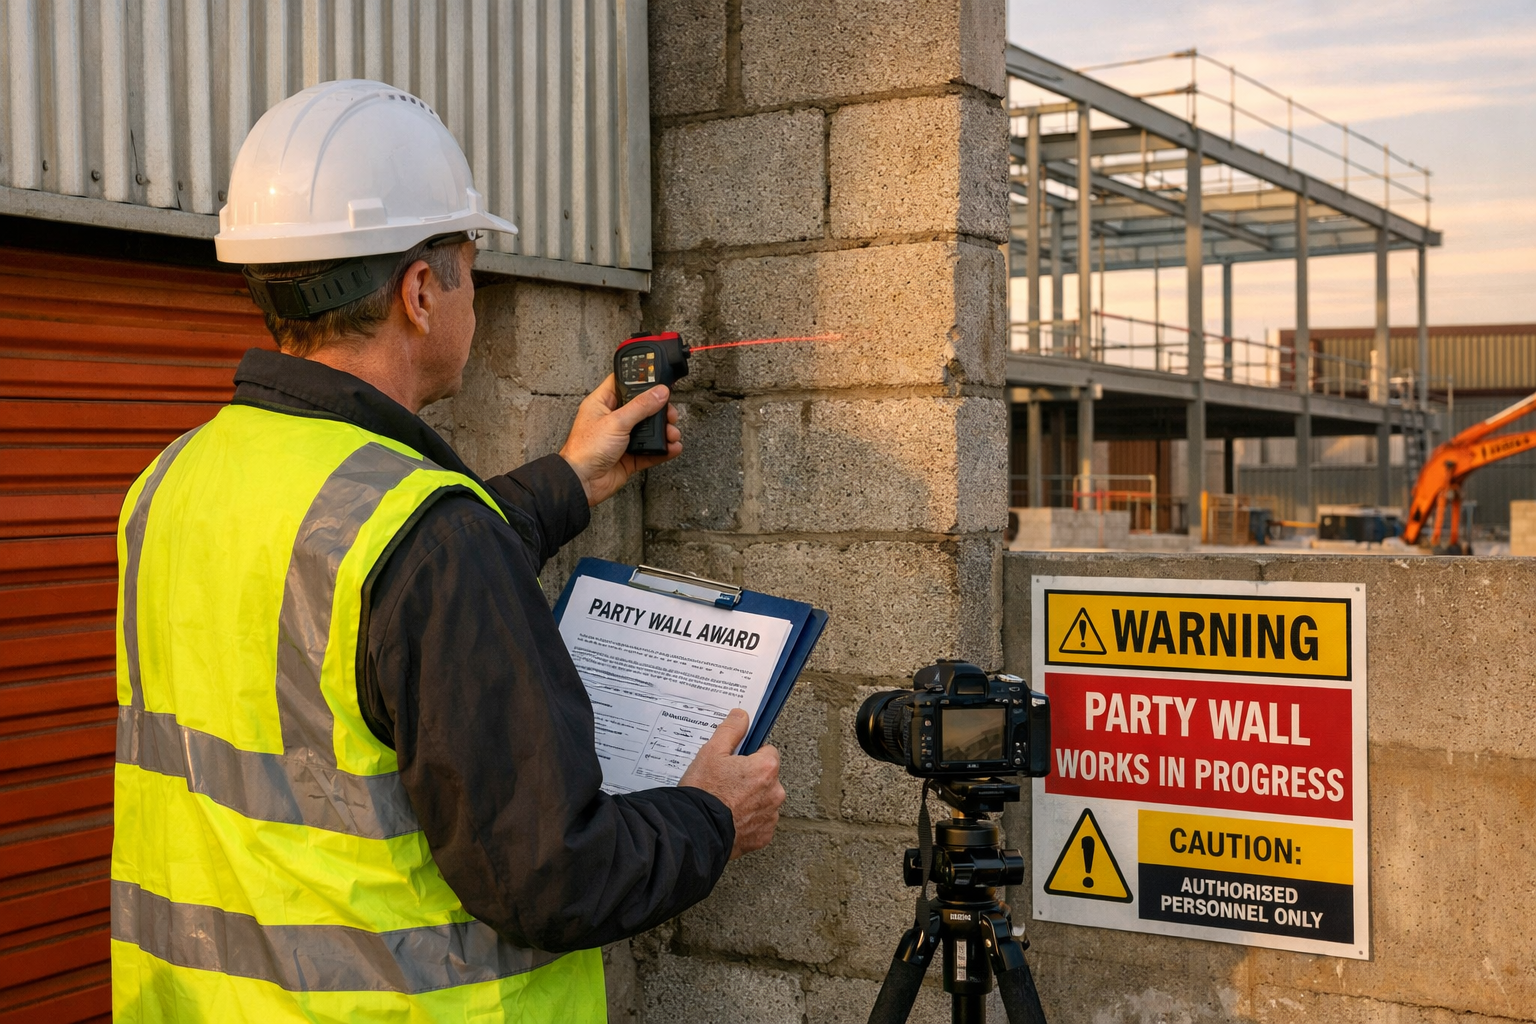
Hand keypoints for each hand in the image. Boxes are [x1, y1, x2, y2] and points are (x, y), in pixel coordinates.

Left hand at [558, 374, 681, 506]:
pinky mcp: (629, 456)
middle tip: (670, 412)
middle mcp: (612, 419)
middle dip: (658, 410)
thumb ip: (641, 406)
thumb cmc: (586, 450)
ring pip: (648, 430)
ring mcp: (621, 439)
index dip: (639, 381)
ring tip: (672, 432)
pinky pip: (650, 450)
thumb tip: (659, 392)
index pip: (622, 384)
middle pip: (641, 407)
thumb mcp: (616, 421)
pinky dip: (662, 449)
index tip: (657, 382)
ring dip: (663, 431)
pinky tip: (672, 447)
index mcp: (602, 404)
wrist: (583, 483)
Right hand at [678, 709, 785, 859]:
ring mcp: (769, 817)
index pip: (768, 752)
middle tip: (726, 782)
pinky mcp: (762, 837)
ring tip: (725, 801)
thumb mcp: (711, 752)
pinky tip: (729, 818)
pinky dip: (747, 820)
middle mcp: (774, 793)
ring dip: (750, 800)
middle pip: (766, 777)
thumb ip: (731, 730)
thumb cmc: (703, 792)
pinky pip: (758, 822)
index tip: (736, 761)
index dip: (750, 755)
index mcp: (766, 769)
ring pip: (763, 800)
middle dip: (750, 778)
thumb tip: (742, 716)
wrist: (695, 831)